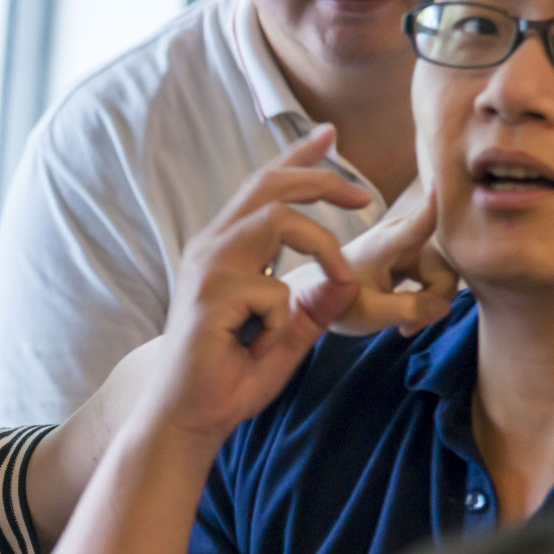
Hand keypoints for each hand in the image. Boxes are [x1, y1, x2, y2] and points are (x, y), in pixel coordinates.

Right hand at [152, 126, 362, 443]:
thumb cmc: (230, 379)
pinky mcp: (211, 293)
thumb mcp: (288, 334)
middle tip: (364, 198)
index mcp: (224, 250)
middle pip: (270, 186)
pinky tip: (260, 346)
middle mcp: (210, 248)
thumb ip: (314, 304)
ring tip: (340, 278)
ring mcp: (207, 267)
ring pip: (279, 218)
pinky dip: (285, 320)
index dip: (297, 160)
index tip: (328, 135)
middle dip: (322, 180)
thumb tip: (344, 277)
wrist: (189, 418)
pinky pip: (275, 289)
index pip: (263, 190)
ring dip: (322, 246)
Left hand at [286, 181, 457, 337]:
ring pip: (445, 277)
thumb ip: (408, 309)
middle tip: (408, 327)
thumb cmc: (340, 301)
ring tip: (404, 324)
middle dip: (433, 301)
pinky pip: (440, 278)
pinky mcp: (418, 252)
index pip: (422, 220)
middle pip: (445, 270)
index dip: (441, 204)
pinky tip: (408, 316)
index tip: (456, 184)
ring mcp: (413, 242)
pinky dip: (428, 300)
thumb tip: (445, 306)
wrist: (324, 297)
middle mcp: (405, 234)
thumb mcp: (370, 313)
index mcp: (388, 241)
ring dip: (430, 304)